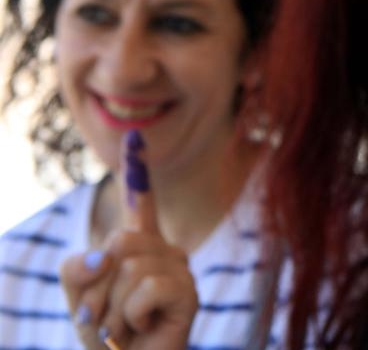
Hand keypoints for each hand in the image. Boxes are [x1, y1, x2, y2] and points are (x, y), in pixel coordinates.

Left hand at [61, 131, 197, 349]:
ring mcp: (180, 271)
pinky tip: (142, 330)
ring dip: (110, 309)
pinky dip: (129, 317)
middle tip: (103, 317)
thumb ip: (77, 269)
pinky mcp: (188, 294)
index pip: (138, 204)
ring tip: (122, 329)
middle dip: (97, 286)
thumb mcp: (79, 298)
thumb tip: (105, 255)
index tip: (135, 138)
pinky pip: (144, 289)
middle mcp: (165, 252)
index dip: (137, 171)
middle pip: (120, 241)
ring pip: (129, 267)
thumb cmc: (107, 337)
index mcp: (139, 247)